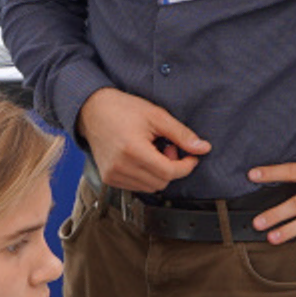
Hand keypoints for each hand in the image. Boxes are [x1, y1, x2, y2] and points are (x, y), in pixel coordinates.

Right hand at [78, 88, 207, 191]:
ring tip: (153, 152)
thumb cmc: (122, 109)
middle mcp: (120, 167)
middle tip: (168, 148)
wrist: (92, 110)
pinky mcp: (108, 179)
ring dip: (158, 173)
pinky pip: (136, 186)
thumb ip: (181, 134)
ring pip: (150, 187)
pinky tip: (142, 159)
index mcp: (133, 150)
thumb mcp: (156, 116)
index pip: (169, 173)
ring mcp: (112, 175)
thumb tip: (203, 148)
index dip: (186, 166)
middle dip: (172, 168)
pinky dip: (145, 176)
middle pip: (161, 182)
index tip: (192, 157)